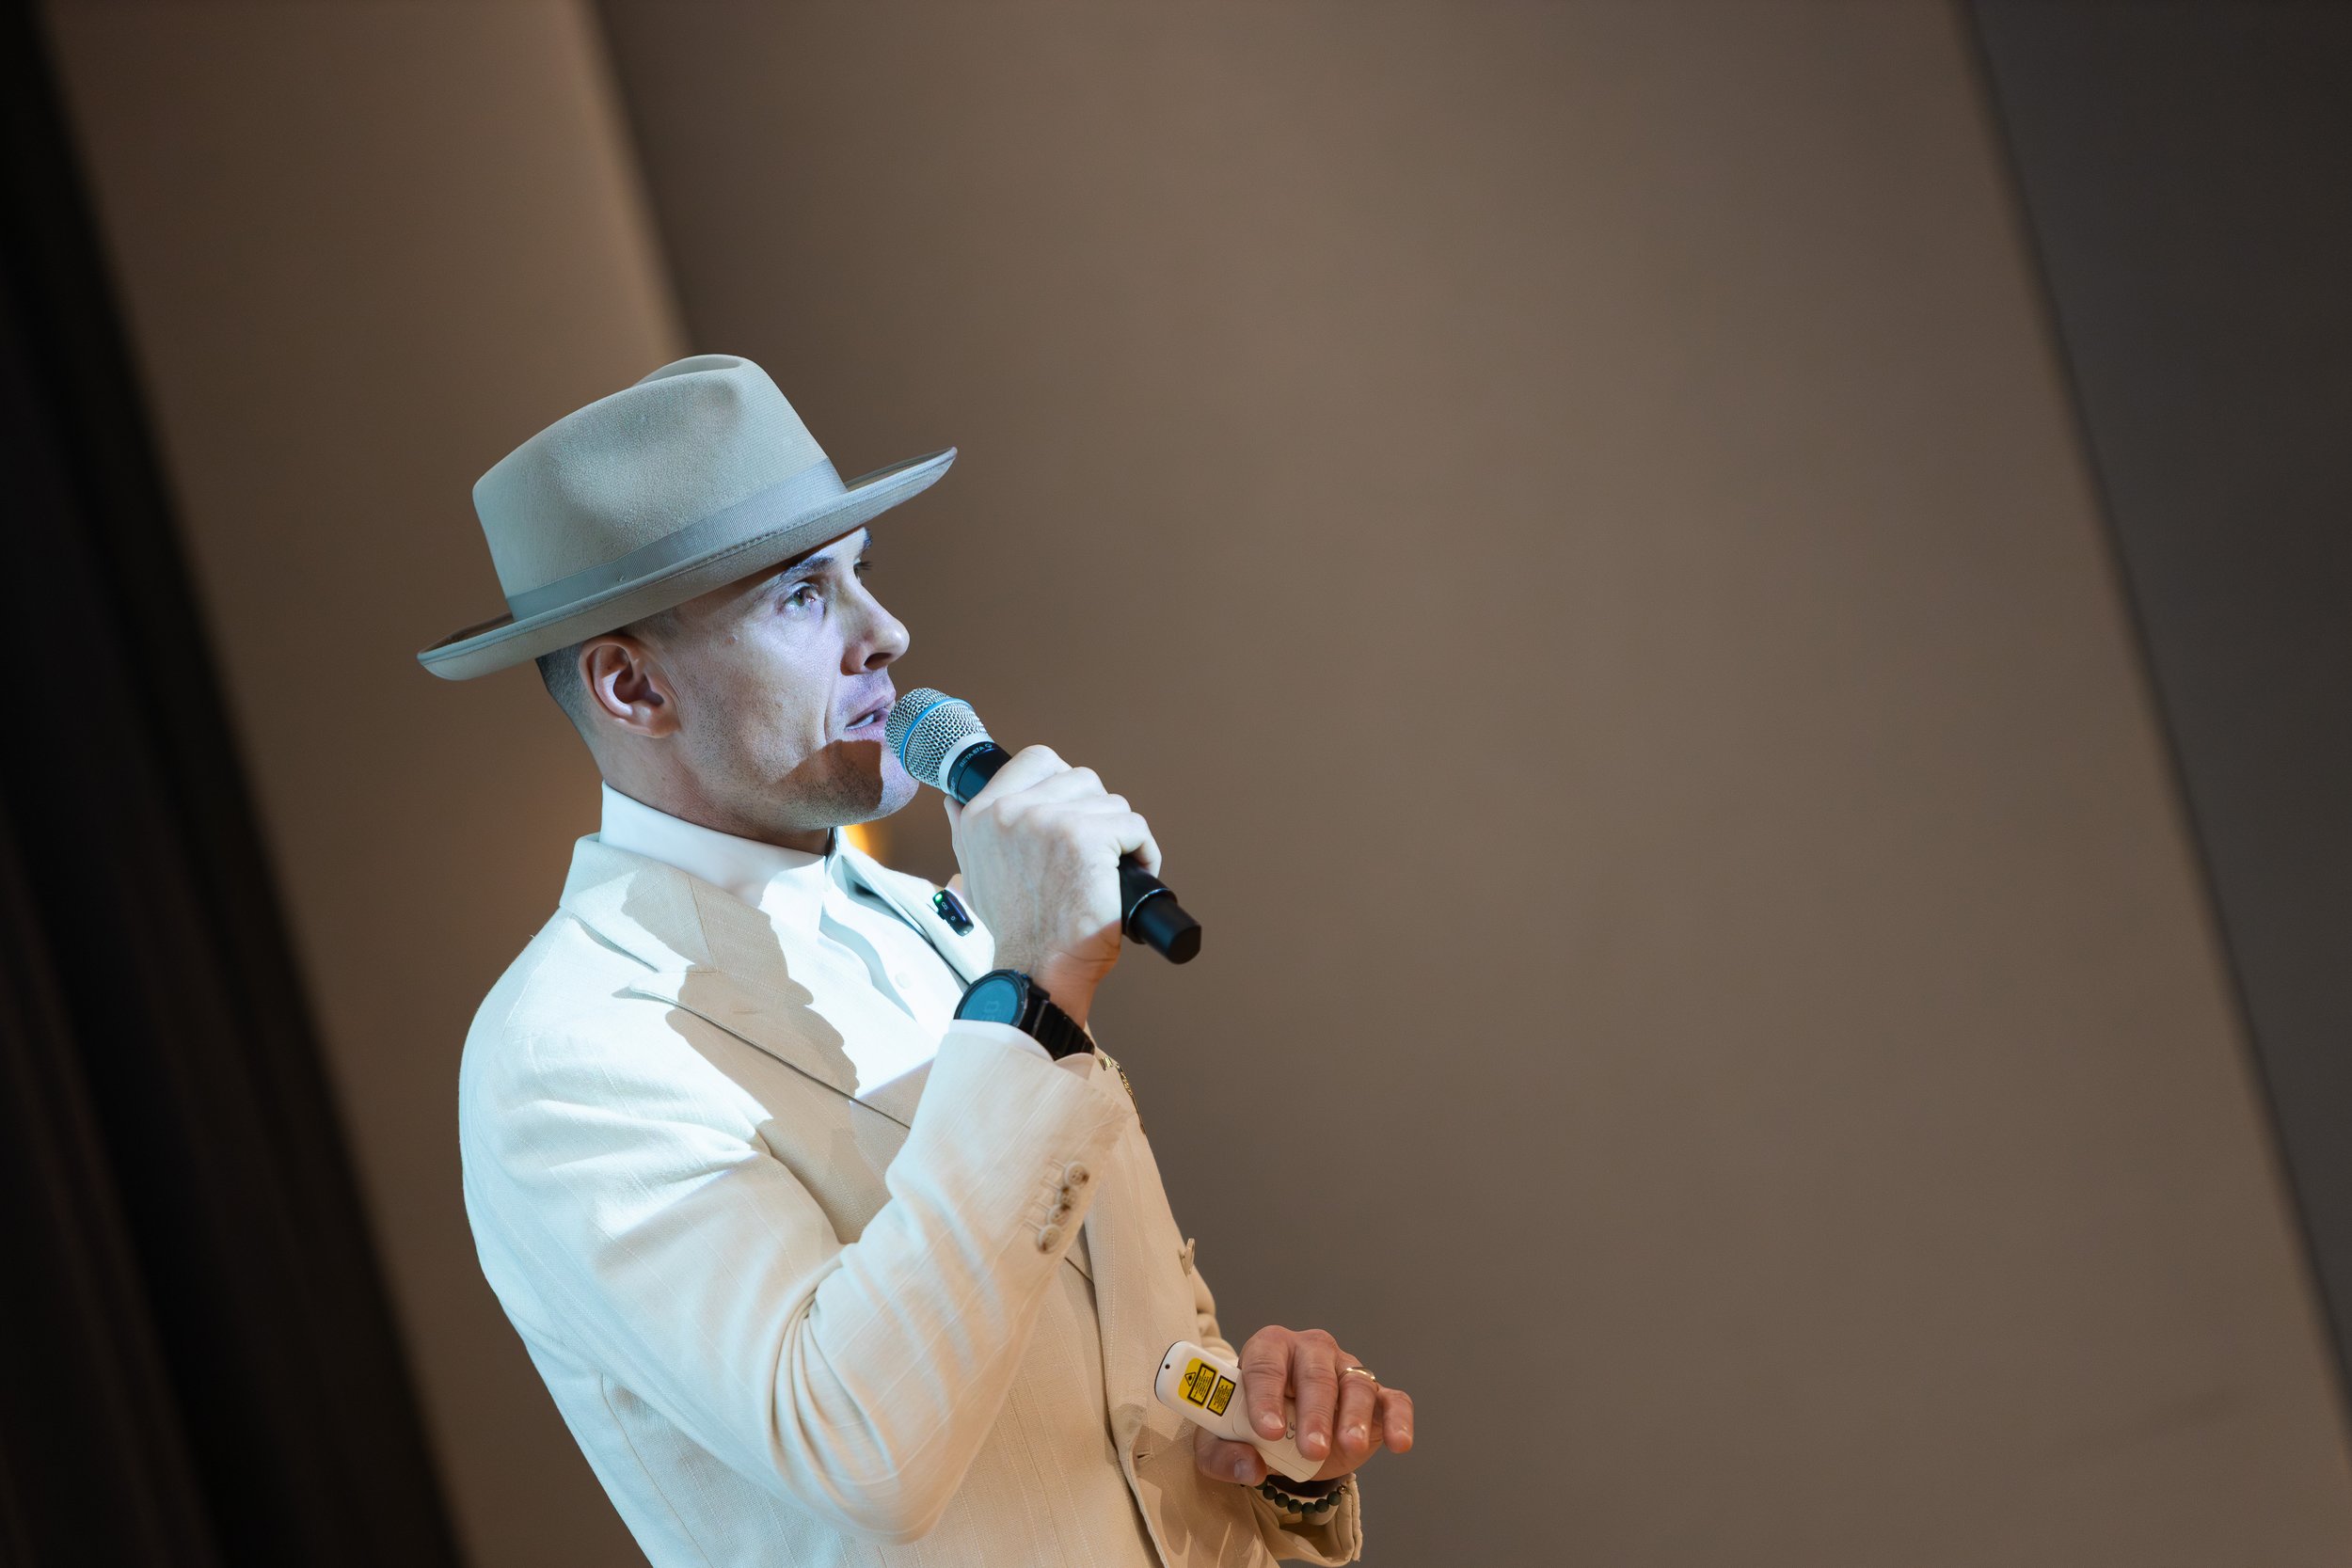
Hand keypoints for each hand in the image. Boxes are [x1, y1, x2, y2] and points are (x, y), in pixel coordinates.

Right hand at [943, 744, 1158, 1026]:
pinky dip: (1144, 854)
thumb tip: (952, 800)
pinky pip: (1134, 827)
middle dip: (1097, 815)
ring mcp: (1050, 821)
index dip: (1065, 782)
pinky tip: (1130, 877)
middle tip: (1093, 854)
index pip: (1038, 759)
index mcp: (983, 813)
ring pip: (1112, 803)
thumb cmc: (1015, 930)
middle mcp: (1012, 811)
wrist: (1036, 970)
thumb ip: (965, 831)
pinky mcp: (1087, 837)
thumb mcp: (973, 874)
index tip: (1073, 816)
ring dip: (1120, 837)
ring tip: (1110, 871)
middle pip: (1083, 779)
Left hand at [1192, 1326, 1414, 1487]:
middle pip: (1315, 1373)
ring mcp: (1346, 1370)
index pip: (1265, 1364)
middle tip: (1311, 1449)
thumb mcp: (1217, 1443)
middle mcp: (1310, 1351)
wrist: (1278, 1433)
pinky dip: (1399, 1419)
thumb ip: (1223, 1455)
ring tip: (1351, 1447)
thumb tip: (1249, 1468)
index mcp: (1268, 1349)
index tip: (1268, 1431)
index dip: (1266, 1396)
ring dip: (1354, 1417)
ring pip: (1356, 1384)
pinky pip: (1393, 1400)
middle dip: (1315, 1412)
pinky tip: (1399, 1443)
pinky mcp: (1375, 1397)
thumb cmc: (1246, 1426)